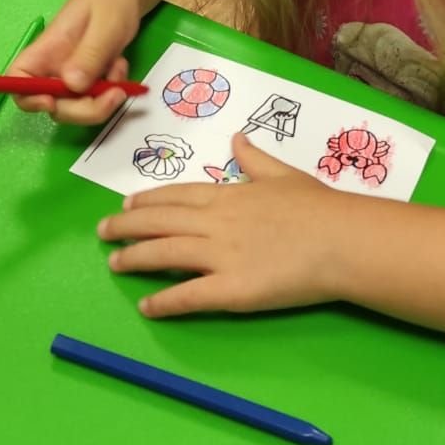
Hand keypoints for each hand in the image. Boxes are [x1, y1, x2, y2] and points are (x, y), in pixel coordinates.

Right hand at [10, 0, 139, 124]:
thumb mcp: (105, 24)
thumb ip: (89, 54)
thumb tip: (72, 87)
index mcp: (47, 48)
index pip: (18, 78)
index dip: (28, 97)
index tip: (52, 101)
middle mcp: (55, 65)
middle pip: (54, 104)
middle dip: (83, 108)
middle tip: (113, 94)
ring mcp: (74, 72)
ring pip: (78, 105)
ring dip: (102, 99)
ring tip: (119, 70)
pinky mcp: (90, 75)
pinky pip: (95, 97)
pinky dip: (111, 90)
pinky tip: (120, 67)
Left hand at [98, 133, 357, 316]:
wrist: (341, 239)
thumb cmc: (319, 207)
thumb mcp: (284, 174)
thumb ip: (255, 159)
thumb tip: (237, 137)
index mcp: (228, 195)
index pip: (177, 196)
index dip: (148, 201)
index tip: (126, 205)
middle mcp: (215, 223)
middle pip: (160, 223)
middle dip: (127, 227)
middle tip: (103, 232)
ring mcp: (220, 256)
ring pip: (164, 255)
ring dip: (135, 259)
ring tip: (114, 264)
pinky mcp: (230, 290)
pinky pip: (188, 296)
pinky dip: (164, 302)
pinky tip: (147, 307)